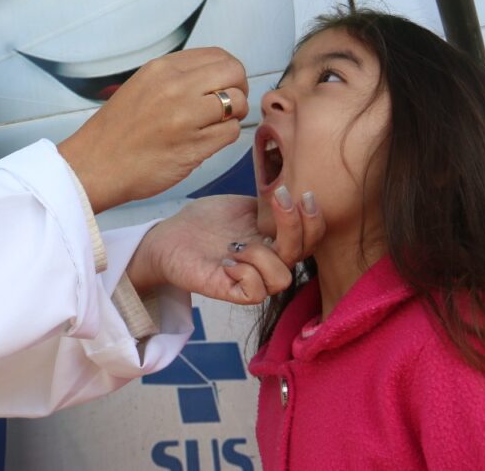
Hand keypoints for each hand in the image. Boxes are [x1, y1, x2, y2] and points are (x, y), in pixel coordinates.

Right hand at [57, 48, 247, 212]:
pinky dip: (224, 137)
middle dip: (238, 88)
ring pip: (238, 102)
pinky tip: (205, 141)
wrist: (94, 165)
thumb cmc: (115, 131)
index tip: (224, 85)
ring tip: (215, 125)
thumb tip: (213, 77)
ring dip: (234, 115)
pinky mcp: (194, 146)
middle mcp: (176, 87)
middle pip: (234, 73)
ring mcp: (186, 116)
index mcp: (162, 69)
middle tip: (228, 105)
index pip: (217, 55)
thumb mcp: (141, 86)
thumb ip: (175, 77)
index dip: (228, 71)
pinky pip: (231, 133)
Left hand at [126, 188, 324, 304]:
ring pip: (282, 277)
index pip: (311, 237)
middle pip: (303, 254)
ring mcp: (252, 277)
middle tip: (279, 200)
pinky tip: (226, 261)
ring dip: (262, 254)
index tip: (301, 192)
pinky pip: (256, 292)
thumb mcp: (241, 205)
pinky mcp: (231, 291)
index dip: (314, 218)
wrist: (170, 235)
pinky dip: (245, 272)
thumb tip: (289, 194)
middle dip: (295, 225)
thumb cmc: (205, 221)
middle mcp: (269, 260)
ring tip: (236, 245)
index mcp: (275, 239)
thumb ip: (268, 204)